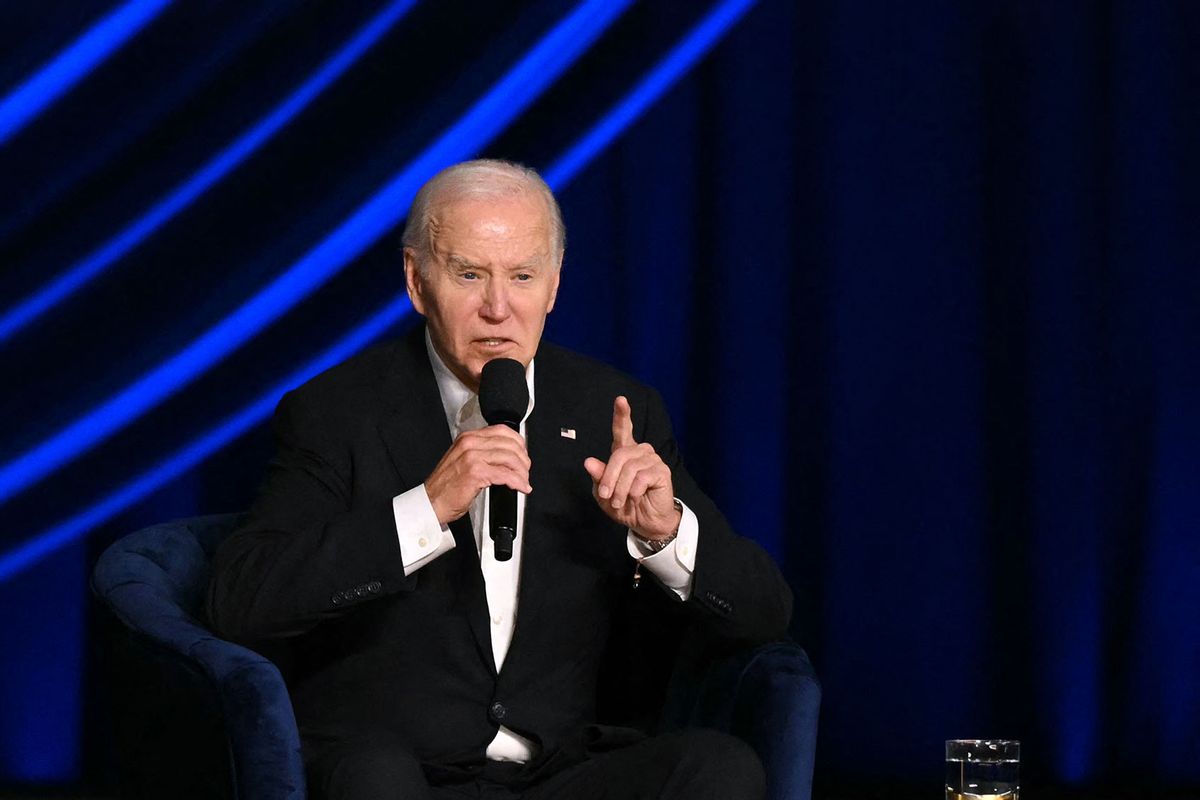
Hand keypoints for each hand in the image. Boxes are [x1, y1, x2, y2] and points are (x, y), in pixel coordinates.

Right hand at [425, 425, 531, 524]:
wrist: (431, 502)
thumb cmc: (446, 486)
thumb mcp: (462, 460)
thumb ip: (481, 452)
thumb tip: (505, 455)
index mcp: (468, 438)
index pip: (501, 430)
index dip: (518, 442)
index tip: (523, 454)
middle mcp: (470, 444)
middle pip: (509, 444)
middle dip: (523, 459)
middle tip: (525, 471)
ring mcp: (472, 457)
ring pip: (510, 458)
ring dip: (522, 472)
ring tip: (524, 481)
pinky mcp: (476, 473)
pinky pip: (505, 474)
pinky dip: (517, 482)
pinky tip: (521, 487)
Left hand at [583, 396, 679, 540]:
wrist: (645, 523)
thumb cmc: (625, 505)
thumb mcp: (605, 494)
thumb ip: (598, 477)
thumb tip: (588, 462)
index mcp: (625, 452)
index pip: (622, 430)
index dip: (622, 415)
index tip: (620, 400)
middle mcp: (640, 451)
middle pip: (619, 455)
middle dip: (609, 478)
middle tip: (607, 496)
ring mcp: (652, 460)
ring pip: (629, 468)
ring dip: (620, 488)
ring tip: (620, 501)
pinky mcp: (662, 471)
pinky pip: (641, 477)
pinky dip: (633, 491)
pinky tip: (636, 497)